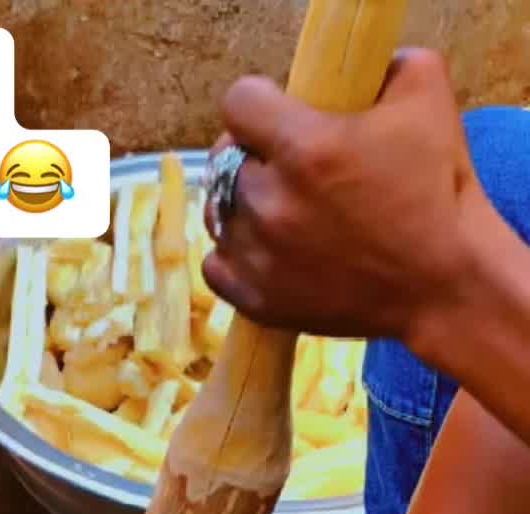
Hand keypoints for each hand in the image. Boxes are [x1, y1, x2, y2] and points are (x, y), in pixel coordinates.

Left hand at [204, 50, 484, 347]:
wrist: (444, 285)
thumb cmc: (439, 191)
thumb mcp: (428, 98)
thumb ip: (384, 65)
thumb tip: (362, 71)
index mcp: (304, 148)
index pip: (238, 103)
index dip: (259, 102)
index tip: (280, 114)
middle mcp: (271, 203)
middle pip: (224, 159)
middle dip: (253, 154)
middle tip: (287, 165)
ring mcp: (259, 257)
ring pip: (219, 212)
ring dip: (243, 204)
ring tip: (280, 208)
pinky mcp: (257, 300)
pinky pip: (215, 266)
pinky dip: (234, 254)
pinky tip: (266, 247)